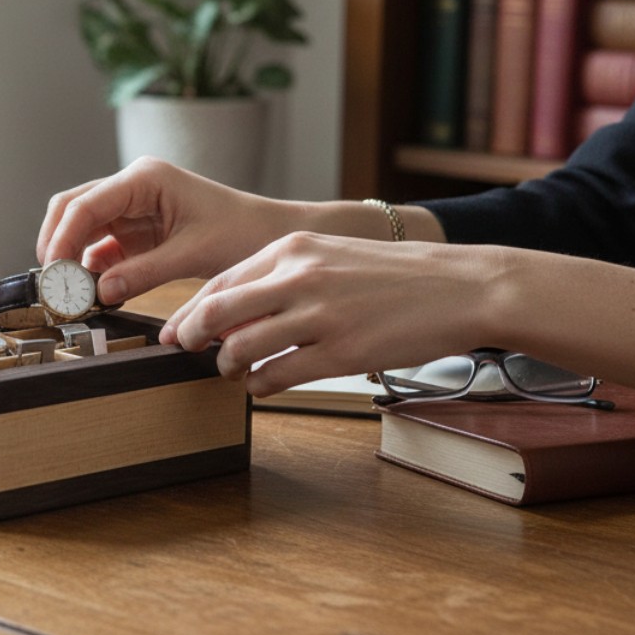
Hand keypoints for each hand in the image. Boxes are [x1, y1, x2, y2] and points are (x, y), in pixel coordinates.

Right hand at [37, 157, 301, 304]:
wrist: (269, 236)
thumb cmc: (242, 232)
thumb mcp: (193, 253)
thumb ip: (143, 272)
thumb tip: (98, 292)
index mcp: (145, 178)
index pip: (85, 204)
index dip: (62, 238)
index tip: (54, 272)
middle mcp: (132, 187)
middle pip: (72, 209)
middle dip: (57, 245)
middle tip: (53, 284)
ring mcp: (132, 209)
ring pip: (81, 229)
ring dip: (71, 259)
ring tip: (70, 294)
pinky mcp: (137, 232)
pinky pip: (101, 249)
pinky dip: (91, 270)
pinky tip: (92, 293)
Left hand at [162, 231, 503, 395]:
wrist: (460, 286)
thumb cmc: (394, 275)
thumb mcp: (330, 254)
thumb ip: (282, 274)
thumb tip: (232, 308)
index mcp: (293, 248)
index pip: (220, 282)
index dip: (189, 311)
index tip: (174, 330)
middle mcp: (300, 278)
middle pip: (217, 313)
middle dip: (191, 338)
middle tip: (185, 352)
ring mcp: (319, 316)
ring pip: (242, 348)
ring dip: (228, 366)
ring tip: (233, 372)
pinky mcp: (340, 353)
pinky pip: (278, 375)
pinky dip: (260, 385)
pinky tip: (263, 385)